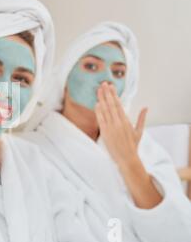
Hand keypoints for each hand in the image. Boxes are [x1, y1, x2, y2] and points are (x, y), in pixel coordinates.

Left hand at [95, 82, 161, 208]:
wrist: (127, 158)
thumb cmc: (133, 145)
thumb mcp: (139, 131)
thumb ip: (142, 118)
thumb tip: (146, 107)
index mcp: (126, 121)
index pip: (119, 104)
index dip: (114, 94)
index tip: (111, 86)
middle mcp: (118, 122)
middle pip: (111, 104)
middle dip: (107, 93)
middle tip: (103, 83)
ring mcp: (111, 127)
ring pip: (105, 110)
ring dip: (101, 99)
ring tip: (99, 90)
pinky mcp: (105, 132)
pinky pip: (100, 119)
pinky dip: (98, 111)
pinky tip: (96, 103)